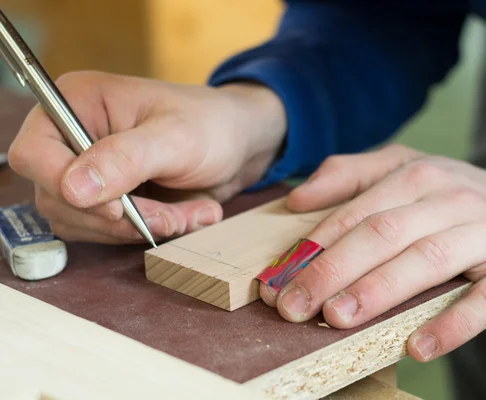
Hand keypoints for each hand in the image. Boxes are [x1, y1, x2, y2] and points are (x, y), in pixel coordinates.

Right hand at [8, 71, 285, 243]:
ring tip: (187, 213)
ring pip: (82, 224)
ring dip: (140, 228)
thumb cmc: (210, 125)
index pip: (33, 153)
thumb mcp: (175, 137)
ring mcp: (87, 173)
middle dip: (120, 218)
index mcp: (77, 104)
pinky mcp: (106, 200)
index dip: (66, 187)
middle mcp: (72, 139)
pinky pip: (108, 234)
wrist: (238, 146)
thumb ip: (126, 158)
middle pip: (56, 198)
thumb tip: (73, 188)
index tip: (118, 206)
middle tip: (173, 216)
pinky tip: (184, 216)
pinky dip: (148, 232)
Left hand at [259, 144, 485, 361]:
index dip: (312, 247)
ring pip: (428, 260)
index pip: (355, 212)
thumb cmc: (461, 200)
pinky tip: (417, 347)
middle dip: (331, 271)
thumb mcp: (411, 172)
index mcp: (418, 175)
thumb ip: (353, 176)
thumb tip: (297, 198)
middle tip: (292, 307)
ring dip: (378, 291)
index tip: (276, 280)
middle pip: (383, 233)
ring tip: (337, 318)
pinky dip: (452, 323)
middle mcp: (453, 197)